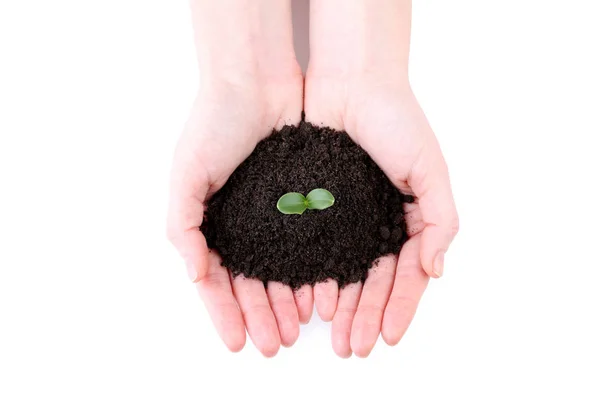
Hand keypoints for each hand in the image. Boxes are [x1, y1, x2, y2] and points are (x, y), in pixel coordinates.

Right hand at [168, 0, 310, 356]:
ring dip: (285, 302)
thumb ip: (183, 225)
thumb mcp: (186, 174)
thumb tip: (193, 273)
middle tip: (274, 345)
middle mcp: (240, 226)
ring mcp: (271, 217)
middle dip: (260, 316)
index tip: (238, 342)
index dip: (225, 313)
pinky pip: (307, 246)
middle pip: (249, 284)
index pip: (215, 280)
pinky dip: (310, 272)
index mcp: (209, 224)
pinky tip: (318, 294)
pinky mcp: (300, 204)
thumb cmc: (213, 124)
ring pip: (280, 271)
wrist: (256, 82)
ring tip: (298, 329)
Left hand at [304, 0, 457, 356]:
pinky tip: (307, 300)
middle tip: (352, 348)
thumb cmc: (397, 120)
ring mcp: (345, 218)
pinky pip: (312, 249)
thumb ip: (440, 220)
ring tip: (330, 334)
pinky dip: (312, 276)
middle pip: (372, 282)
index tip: (387, 337)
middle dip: (364, 316)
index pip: (406, 274)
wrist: (350, 81)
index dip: (399, 307)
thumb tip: (436, 270)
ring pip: (342, 273)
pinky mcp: (314, 207)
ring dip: (339, 306)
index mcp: (408, 219)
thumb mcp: (431, 169)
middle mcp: (375, 224)